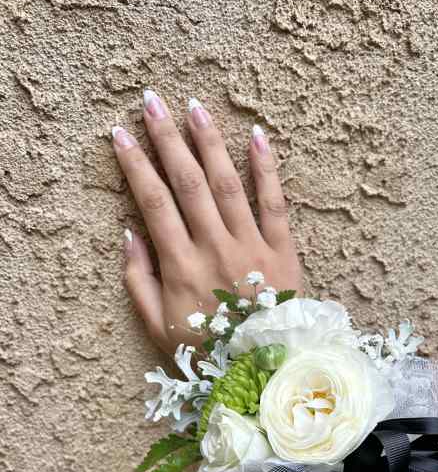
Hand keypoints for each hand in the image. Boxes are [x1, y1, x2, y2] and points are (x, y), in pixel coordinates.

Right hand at [112, 90, 302, 352]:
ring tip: (196, 109)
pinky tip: (257, 136)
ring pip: (227, 184)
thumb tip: (129, 232)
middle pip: (187, 183)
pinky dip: (266, 168)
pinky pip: (275, 202)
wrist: (265, 369)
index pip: (153, 203)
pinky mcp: (283, 249)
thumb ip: (139, 280)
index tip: (121, 134)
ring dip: (209, 143)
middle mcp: (215, 248)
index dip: (135, 166)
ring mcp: (252, 245)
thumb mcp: (158, 326)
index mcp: (182, 267)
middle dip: (167, 139)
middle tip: (153, 102)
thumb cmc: (208, 349)